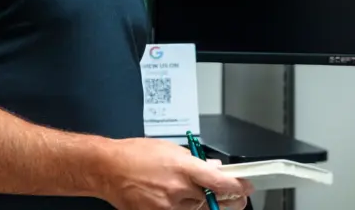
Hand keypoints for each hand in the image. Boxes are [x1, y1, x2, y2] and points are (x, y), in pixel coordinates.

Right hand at [97, 137, 253, 209]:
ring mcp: (167, 207)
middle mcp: (178, 189)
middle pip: (213, 202)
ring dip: (206, 207)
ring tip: (205, 199)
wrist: (108, 169)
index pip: (219, 182)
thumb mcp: (169, 149)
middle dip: (228, 200)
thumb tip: (213, 168)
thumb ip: (194, 161)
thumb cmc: (134, 155)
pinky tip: (184, 204)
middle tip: (236, 198)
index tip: (246, 186)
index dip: (237, 187)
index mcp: (183, 168)